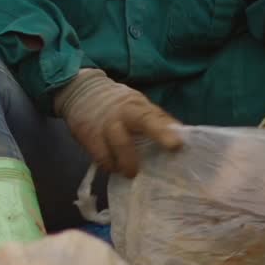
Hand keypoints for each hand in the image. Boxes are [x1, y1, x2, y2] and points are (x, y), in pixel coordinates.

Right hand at [53, 70, 183, 177]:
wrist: (82, 92)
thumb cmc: (118, 104)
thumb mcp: (137, 105)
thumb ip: (157, 120)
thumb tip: (182, 135)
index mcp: (137, 106)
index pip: (153, 117)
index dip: (165, 131)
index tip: (177, 145)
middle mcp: (122, 114)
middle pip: (138, 125)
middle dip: (150, 142)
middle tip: (151, 164)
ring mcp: (105, 125)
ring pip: (119, 145)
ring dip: (126, 163)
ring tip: (131, 173)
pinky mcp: (88, 136)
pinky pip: (100, 157)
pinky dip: (109, 166)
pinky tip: (114, 167)